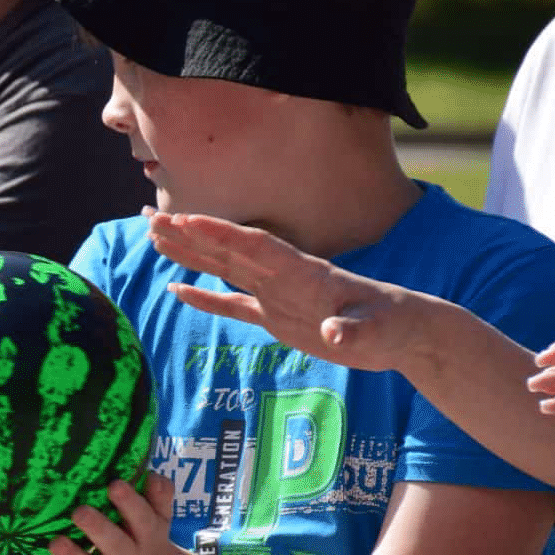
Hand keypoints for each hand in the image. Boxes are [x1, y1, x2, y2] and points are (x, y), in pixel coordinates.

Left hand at [29, 473, 180, 554]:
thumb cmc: (146, 540)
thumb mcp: (160, 520)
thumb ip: (159, 495)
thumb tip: (150, 475)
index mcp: (147, 536)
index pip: (142, 519)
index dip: (130, 503)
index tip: (114, 484)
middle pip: (116, 546)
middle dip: (98, 528)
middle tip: (79, 511)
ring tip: (55, 542)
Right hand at [144, 213, 416, 371]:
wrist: (404, 333)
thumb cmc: (393, 326)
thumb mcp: (377, 330)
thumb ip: (353, 331)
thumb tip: (333, 334)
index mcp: (304, 272)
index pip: (255, 247)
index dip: (220, 234)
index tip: (185, 219)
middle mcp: (284, 276)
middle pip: (229, 250)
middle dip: (190, 235)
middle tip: (151, 219)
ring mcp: (277, 294)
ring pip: (225, 269)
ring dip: (191, 254)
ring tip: (154, 238)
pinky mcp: (278, 317)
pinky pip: (234, 305)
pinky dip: (206, 298)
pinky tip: (178, 289)